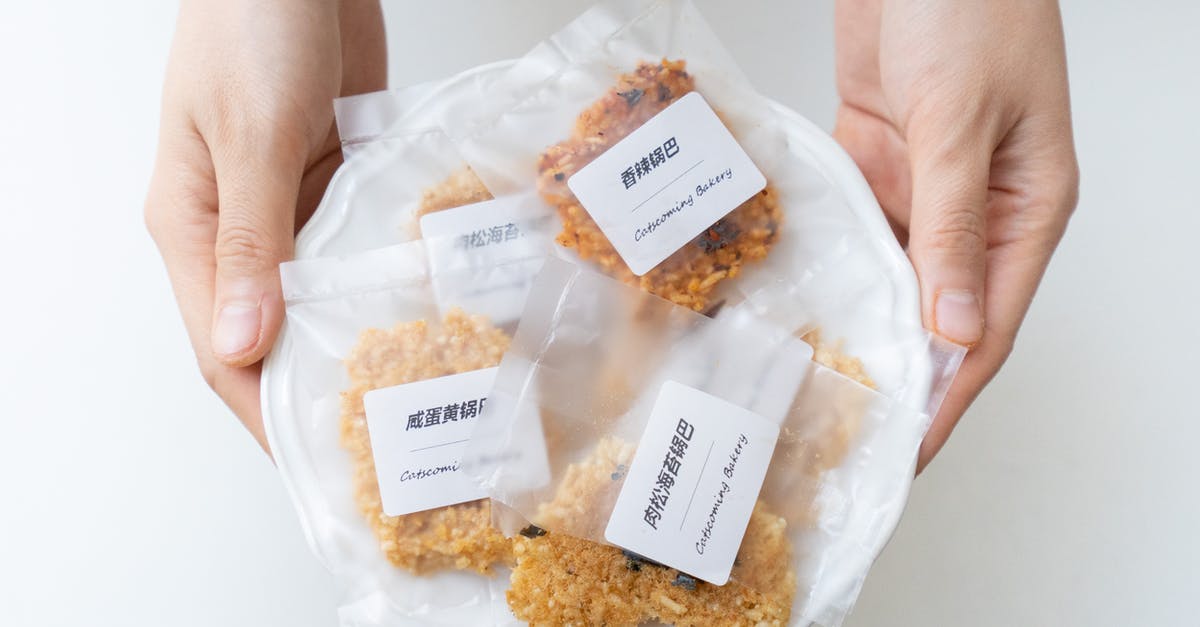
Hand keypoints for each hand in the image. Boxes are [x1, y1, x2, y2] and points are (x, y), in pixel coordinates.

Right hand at [145, 0, 385, 452]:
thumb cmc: (250, 19)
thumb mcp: (250, 134)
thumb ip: (251, 239)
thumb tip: (244, 343)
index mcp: (191, 225)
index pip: (223, 347)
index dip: (267, 411)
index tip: (319, 462)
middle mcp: (240, 225)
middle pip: (278, 329)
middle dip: (325, 383)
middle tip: (386, 434)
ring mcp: (292, 200)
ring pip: (325, 290)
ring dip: (365, 330)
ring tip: (422, 382)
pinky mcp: (337, 175)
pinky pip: (360, 240)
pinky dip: (389, 269)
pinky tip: (432, 300)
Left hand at [832, 0, 1078, 471]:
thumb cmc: (973, 5)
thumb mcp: (962, 121)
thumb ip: (950, 225)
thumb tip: (952, 325)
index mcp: (1026, 208)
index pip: (986, 325)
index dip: (948, 393)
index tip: (911, 446)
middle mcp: (974, 209)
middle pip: (936, 313)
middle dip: (898, 370)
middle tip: (849, 426)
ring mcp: (922, 187)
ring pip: (891, 276)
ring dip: (860, 321)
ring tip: (815, 378)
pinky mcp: (876, 160)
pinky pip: (855, 228)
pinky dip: (834, 262)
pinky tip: (802, 298)